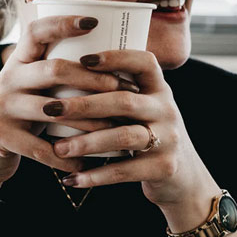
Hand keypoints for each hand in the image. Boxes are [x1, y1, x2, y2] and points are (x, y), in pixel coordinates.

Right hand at [0, 16, 138, 192]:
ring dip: (89, 121)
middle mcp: (7, 78)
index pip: (37, 31)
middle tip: (122, 87)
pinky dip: (67, 156)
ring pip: (53, 110)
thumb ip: (55, 72)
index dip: (64, 23)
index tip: (94, 21)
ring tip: (116, 127)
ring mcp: (1, 107)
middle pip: (54, 70)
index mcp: (17, 61)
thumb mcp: (30, 87)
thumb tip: (111, 59)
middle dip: (92, 78)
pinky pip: (42, 148)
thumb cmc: (22, 114)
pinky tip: (87, 162)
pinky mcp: (0, 135)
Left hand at [41, 49, 218, 208]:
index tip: (83, 60)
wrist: (184, 178)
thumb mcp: (144, 108)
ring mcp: (168, 139)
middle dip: (84, 105)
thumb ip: (119, 92)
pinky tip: (72, 178)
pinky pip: (125, 171)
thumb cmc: (149, 134)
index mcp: (159, 89)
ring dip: (87, 142)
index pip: (143, 62)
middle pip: (124, 101)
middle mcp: (166, 110)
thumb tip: (65, 73)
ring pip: (123, 137)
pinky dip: (96, 175)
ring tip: (58, 149)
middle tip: (51, 109)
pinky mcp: (164, 168)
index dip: (116, 58)